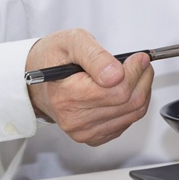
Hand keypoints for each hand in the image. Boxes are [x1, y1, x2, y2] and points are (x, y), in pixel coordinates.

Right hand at [26, 28, 153, 145]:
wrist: (36, 82)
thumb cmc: (53, 59)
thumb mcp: (71, 42)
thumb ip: (95, 55)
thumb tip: (116, 74)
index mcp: (68, 96)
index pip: (118, 89)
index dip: (135, 71)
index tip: (139, 58)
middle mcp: (75, 119)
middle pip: (129, 103)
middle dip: (142, 79)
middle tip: (141, 63)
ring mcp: (84, 131)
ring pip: (133, 113)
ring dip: (141, 90)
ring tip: (135, 73)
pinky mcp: (93, 137)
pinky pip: (126, 123)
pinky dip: (133, 105)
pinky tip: (125, 90)